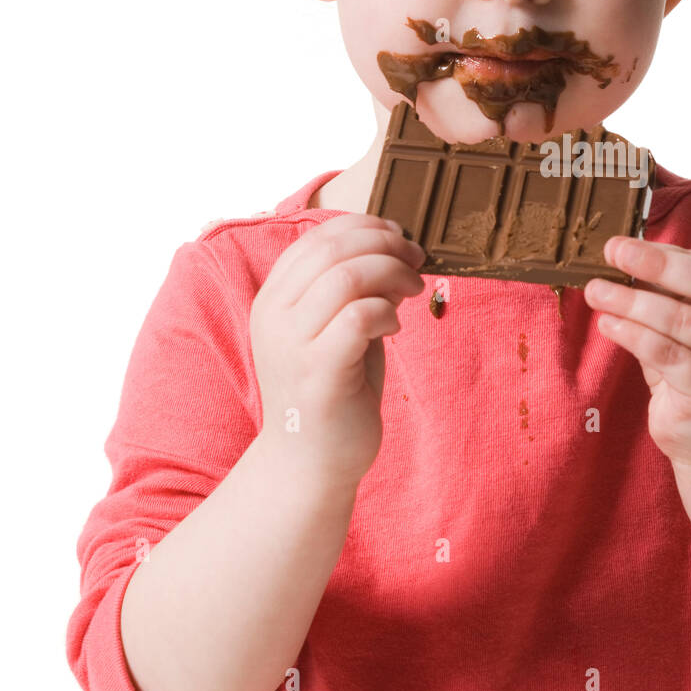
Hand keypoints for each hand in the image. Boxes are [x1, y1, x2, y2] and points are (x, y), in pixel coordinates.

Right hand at [249, 213, 425, 484]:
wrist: (312, 464)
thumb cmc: (333, 393)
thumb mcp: (334, 329)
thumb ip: (353, 290)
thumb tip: (393, 248)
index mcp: (273, 298)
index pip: (316, 237)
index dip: (364, 227)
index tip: (400, 238)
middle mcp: (273, 316)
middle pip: (333, 249)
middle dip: (386, 245)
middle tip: (417, 260)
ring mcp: (291, 344)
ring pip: (348, 276)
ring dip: (393, 274)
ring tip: (413, 291)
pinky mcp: (318, 373)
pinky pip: (359, 317)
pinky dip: (387, 312)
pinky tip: (395, 328)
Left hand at [582, 237, 690, 466]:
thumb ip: (673, 294)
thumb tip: (626, 254)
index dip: (664, 253)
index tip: (620, 246)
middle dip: (655, 264)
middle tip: (613, 251)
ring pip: (682, 320)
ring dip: (632, 302)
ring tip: (596, 292)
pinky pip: (667, 355)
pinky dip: (633, 335)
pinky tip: (608, 325)